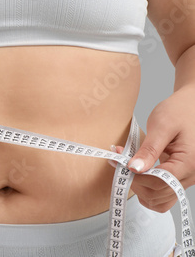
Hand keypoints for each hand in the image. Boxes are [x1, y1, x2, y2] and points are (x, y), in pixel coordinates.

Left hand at [111, 86, 194, 211]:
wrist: (192, 105)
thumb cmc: (180, 111)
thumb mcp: (162, 125)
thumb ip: (149, 149)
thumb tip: (135, 169)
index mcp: (189, 163)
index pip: (159, 183)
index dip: (135, 177)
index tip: (118, 163)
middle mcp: (191, 175)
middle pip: (158, 194)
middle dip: (134, 181)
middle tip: (119, 162)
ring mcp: (187, 178)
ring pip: (160, 200)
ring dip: (140, 188)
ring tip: (127, 167)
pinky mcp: (180, 177)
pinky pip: (163, 193)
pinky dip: (147, 188)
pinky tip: (137, 173)